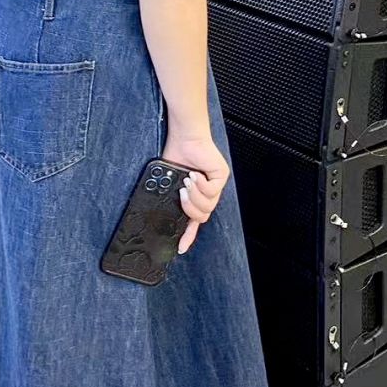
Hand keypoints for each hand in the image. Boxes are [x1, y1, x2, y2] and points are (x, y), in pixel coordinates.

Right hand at [162, 128, 230, 254]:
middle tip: (181, 194)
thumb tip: (165, 214)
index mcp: (194, 197)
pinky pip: (211, 191)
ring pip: (207, 207)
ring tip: (186, 183)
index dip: (187, 236)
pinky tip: (194, 175)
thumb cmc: (175, 157)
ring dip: (194, 197)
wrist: (183, 138)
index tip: (180, 248)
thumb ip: (172, 200)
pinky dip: (200, 185)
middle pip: (201, 216)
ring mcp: (216, 185)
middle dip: (189, 208)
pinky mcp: (221, 176)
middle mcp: (206, 193)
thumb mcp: (169, 184)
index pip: (194, 222)